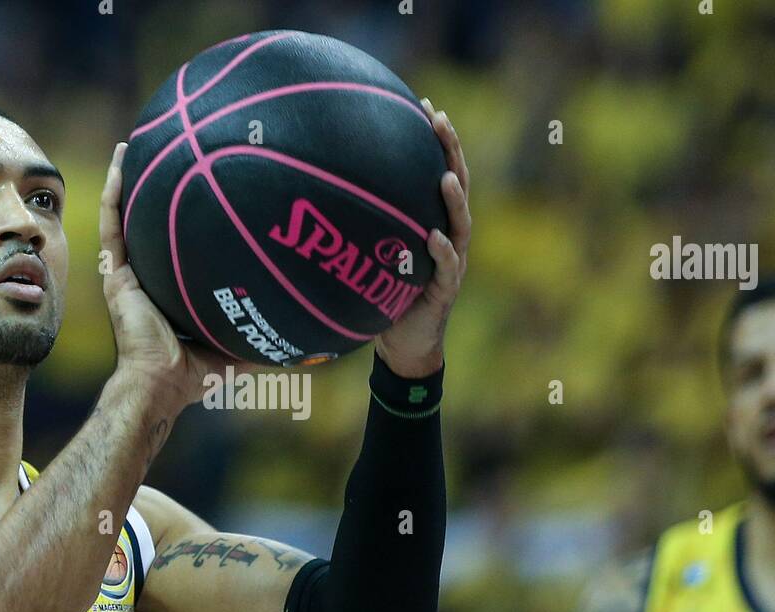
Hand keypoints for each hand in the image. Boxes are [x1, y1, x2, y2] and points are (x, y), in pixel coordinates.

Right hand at [99, 142, 247, 407]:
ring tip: (136, 145)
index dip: (186, 216)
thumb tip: (308, 334)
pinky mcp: (116, 273)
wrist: (163, 382)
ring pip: (125, 214)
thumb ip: (264, 329)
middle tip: (172, 152)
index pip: (178, 243)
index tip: (203, 185)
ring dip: (128, 179)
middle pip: (151, 221)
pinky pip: (112, 225)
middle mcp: (148, 273)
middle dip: (156, 189)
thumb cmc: (196, 371)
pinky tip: (121, 162)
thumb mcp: (238, 341)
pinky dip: (113, 193)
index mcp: (172, 286)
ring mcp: (129, 271)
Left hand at [375, 98, 470, 378]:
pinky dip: (441, 251)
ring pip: (461, 223)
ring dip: (453, 198)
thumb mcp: (371, 254)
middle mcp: (450, 236)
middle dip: (451, 151)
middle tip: (439, 120)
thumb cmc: (385, 296)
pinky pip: (446, 268)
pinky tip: (433, 236)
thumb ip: (360, 226)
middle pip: (457, 185)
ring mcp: (452, 262)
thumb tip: (313, 192)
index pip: (440, 171)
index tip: (424, 105)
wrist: (404, 344)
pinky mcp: (445, 290)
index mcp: (435, 221)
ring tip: (444, 176)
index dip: (437, 140)